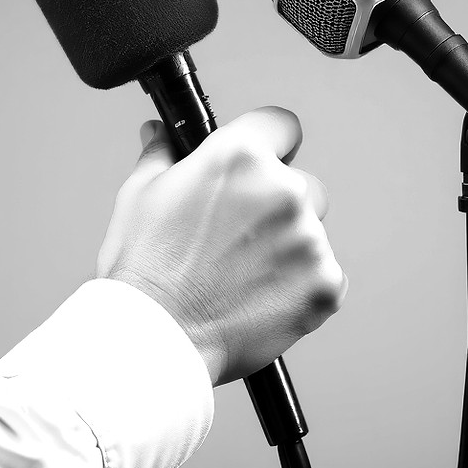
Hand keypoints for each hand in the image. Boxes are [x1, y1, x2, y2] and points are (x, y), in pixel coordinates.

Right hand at [96, 107, 347, 386]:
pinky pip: (326, 275)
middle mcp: (283, 188)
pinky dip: (303, 287)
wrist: (155, 341)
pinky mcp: (325, 283)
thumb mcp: (140, 195)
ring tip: (244, 275)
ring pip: (313, 231)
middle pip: (302, 183)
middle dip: (278, 205)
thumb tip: (161, 131)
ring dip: (291, 247)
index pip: (282, 125)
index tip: (265, 160)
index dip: (271, 143)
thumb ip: (162, 153)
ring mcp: (308, 237)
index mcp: (240, 156)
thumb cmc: (144, 270)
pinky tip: (264, 298)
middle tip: (239, 239)